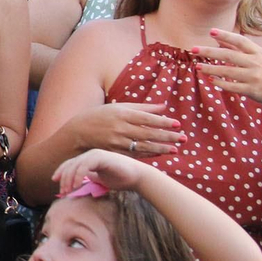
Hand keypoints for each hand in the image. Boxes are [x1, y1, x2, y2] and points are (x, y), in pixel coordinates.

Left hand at [52, 148, 153, 197]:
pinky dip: (78, 175)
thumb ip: (89, 178)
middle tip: (62, 192)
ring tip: (68, 191)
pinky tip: (77, 185)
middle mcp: (91, 155)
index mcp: (89, 159)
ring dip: (69, 179)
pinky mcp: (101, 157)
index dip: (61, 172)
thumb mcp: (100, 179)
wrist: (137, 177)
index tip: (55, 182)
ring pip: (75, 165)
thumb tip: (77, 183)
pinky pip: (85, 166)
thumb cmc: (120, 178)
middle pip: (70, 165)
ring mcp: (96, 155)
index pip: (70, 164)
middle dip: (63, 178)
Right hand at [70, 101, 186, 156]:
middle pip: (148, 133)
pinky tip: (160, 153)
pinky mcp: (115, 152)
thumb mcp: (119, 107)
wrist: (78, 132)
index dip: (163, 122)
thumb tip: (164, 106)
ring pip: (144, 146)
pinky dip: (149, 154)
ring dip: (161, 148)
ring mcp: (117, 142)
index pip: (147, 118)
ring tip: (175, 149)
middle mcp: (120, 128)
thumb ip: (142, 107)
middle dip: (167, 136)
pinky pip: (135, 154)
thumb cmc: (100, 115)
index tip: (177, 124)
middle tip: (183, 138)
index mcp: (122, 114)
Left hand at [192, 29, 261, 106]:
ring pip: (228, 72)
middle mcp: (256, 63)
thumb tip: (218, 38)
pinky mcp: (252, 90)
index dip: (226, 35)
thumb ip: (239, 48)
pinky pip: (232, 86)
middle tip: (194, 49)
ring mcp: (254, 77)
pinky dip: (221, 83)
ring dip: (211, 69)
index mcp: (258, 52)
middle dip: (210, 52)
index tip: (212, 31)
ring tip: (198, 67)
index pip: (241, 41)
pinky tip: (211, 80)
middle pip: (229, 55)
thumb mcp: (259, 56)